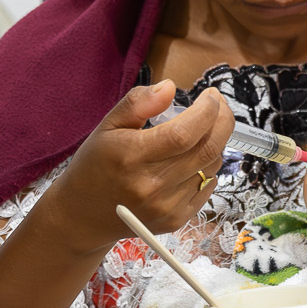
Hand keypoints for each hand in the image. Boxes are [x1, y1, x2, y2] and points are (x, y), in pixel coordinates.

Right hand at [40, 81, 233, 253]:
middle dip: (222, 120)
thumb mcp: (107, 126)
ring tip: (200, 131)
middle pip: (207, 149)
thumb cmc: (94, 166)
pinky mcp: (176, 220)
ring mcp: (167, 206)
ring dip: (214, 142)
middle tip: (217, 105)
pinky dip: (208, 167)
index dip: (206, 111)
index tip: (210, 96)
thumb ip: (138, 103)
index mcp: (133, 157)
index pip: (185, 133)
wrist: (84, 215)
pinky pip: (207, 187)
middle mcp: (152, 185)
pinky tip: (192, 158)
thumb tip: (170, 87)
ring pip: (211, 167)